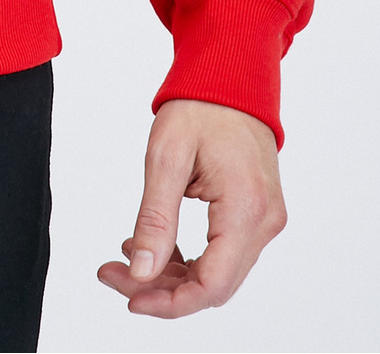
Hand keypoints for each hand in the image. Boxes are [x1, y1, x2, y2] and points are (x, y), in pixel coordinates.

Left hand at [96, 98, 286, 316]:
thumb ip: (155, 218)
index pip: (211, 285)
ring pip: (219, 273)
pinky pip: (225, 253)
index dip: (169, 302)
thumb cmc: (199, 106)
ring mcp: (266, 219)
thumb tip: (142, 272)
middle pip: (215, 285)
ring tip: (127, 255)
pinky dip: (190, 257)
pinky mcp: (258, 214)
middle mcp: (265, 222)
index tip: (128, 297)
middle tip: (113, 271)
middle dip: (162, 288)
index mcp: (246, 209)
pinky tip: (155, 243)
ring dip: (174, 275)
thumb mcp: (166, 157)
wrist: (231, 76)